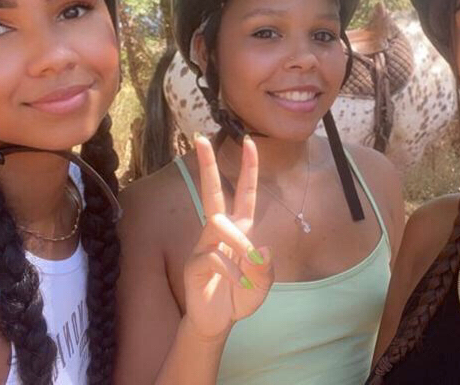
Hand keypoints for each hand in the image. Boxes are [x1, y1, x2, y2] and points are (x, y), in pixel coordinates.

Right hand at [181, 134, 273, 339]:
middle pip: (211, 192)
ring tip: (247, 270)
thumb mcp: (262, 284)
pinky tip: (234, 284)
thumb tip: (260, 250)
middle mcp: (219, 231)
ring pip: (218, 223)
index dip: (248, 169)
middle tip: (199, 137)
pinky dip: (230, 271)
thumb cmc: (239, 296)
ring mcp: (204, 245)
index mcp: (240, 229)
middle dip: (206, 165)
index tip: (249, 141)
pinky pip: (214, 255)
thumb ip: (265, 269)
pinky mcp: (194, 263)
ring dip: (239, 244)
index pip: (245, 193)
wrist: (217, 322)